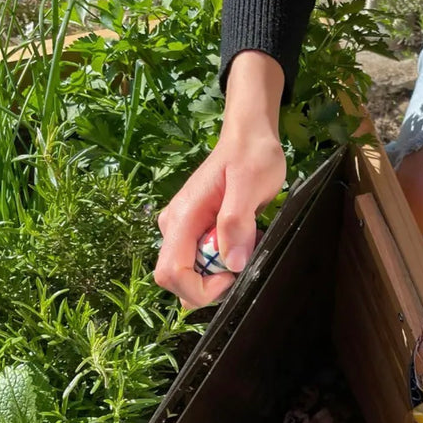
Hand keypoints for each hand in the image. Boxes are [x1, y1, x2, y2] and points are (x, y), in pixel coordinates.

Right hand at [154, 52, 285, 307]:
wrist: (250, 135)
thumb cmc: (251, 156)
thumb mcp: (250, 185)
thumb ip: (236, 222)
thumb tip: (231, 262)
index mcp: (182, 219)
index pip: (172, 273)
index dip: (200, 287)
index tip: (231, 274)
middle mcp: (174, 227)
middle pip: (178, 279)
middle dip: (209, 284)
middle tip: (242, 261)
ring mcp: (183, 229)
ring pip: (190, 272)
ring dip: (218, 274)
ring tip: (245, 247)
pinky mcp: (195, 229)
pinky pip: (201, 261)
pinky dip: (222, 264)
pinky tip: (242, 244)